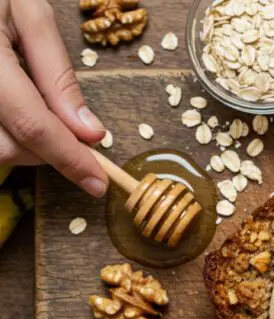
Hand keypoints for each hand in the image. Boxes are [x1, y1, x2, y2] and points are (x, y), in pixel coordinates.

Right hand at [0, 0, 107, 195]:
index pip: (33, 125)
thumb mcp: (28, 13)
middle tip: (71, 128)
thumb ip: (58, 74)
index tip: (98, 182)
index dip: (69, 159)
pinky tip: (17, 110)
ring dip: (24, 145)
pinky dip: (7, 134)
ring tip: (39, 110)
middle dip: (48, 150)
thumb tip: (89, 132)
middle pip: (8, 147)